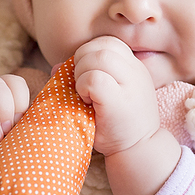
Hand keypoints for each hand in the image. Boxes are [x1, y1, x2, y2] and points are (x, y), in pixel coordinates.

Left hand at [73, 36, 180, 194]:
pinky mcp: (120, 102)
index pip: (108, 43)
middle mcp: (136, 72)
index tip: (86, 76)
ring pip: (99, 57)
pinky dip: (83, 86)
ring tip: (84, 94)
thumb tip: (55, 67)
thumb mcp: (106, 95)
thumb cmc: (118, 125)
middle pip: (102, 46)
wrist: (139, 151)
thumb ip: (86, 76)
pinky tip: (86, 101)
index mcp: (134, 67)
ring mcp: (131, 86)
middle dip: (82, 61)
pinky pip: (95, 79)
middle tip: (81, 86)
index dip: (89, 53)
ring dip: (82, 74)